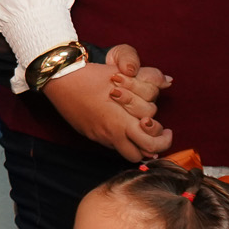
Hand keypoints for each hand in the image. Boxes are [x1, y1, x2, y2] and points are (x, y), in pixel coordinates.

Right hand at [42, 50, 171, 161]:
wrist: (60, 78)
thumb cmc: (91, 75)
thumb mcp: (123, 73)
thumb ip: (149, 78)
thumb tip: (168, 81)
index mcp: (121, 121)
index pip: (151, 142)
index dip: (163, 138)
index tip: (167, 130)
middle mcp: (111, 133)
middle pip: (142, 154)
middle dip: (155, 146)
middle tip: (160, 134)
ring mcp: (100, 136)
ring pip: (127, 154)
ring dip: (138, 147)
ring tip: (141, 133)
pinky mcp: (91, 134)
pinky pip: (112, 146)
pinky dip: (122, 141)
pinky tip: (122, 127)